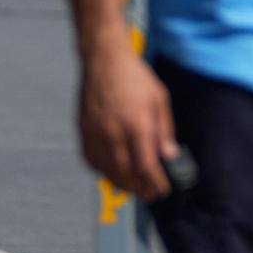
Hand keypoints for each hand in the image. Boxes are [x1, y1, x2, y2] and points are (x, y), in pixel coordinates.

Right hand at [79, 42, 178, 200]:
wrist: (103, 58)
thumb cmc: (134, 76)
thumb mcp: (159, 99)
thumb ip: (164, 130)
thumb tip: (169, 156)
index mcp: (137, 125)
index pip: (147, 167)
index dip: (156, 183)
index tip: (163, 190)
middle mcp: (114, 133)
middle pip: (126, 175)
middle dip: (140, 189)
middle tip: (149, 194)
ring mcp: (95, 132)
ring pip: (107, 171)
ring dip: (121, 184)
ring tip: (132, 187)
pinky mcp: (84, 129)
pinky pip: (91, 159)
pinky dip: (102, 170)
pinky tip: (112, 171)